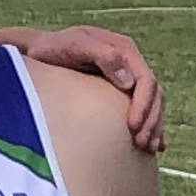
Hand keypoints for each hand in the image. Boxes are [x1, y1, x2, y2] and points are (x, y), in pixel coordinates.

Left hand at [20, 25, 164, 152]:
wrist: (40, 50)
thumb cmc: (53, 48)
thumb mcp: (73, 45)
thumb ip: (101, 55)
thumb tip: (129, 82)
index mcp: (124, 50)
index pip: (146, 80)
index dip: (144, 105)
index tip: (132, 127)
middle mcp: (130, 63)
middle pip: (154, 94)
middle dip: (151, 120)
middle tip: (142, 144)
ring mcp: (127, 77)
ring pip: (153, 104)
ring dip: (154, 127)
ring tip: (148, 149)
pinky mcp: (121, 91)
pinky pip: (143, 110)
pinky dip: (150, 127)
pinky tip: (152, 148)